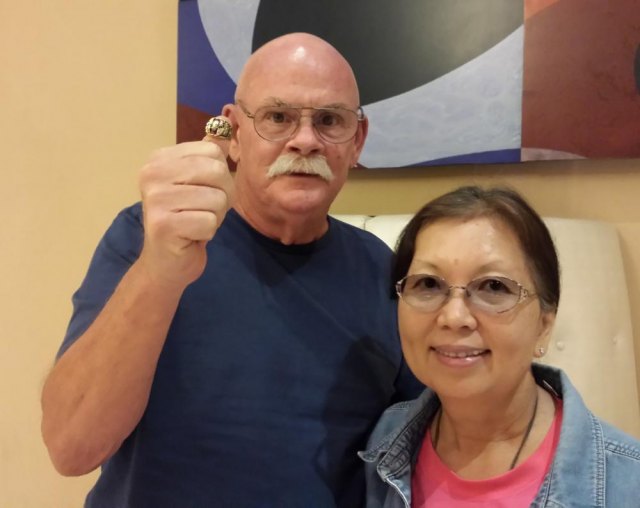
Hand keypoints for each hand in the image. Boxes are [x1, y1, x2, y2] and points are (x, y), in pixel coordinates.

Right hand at [137, 119, 234, 288]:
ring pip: (216, 199)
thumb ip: (207, 153)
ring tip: (196, 223)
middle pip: (217, 171)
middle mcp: (151, 174)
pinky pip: (209, 221)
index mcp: (159, 159)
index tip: (204, 192)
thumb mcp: (197, 182)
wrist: (166, 262)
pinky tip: (191, 236)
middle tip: (204, 210)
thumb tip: (223, 121)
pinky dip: (207, 232)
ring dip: (215, 216)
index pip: (212, 152)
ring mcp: (155, 199)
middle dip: (222, 196)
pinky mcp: (163, 225)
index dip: (221, 176)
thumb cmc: (186, 219)